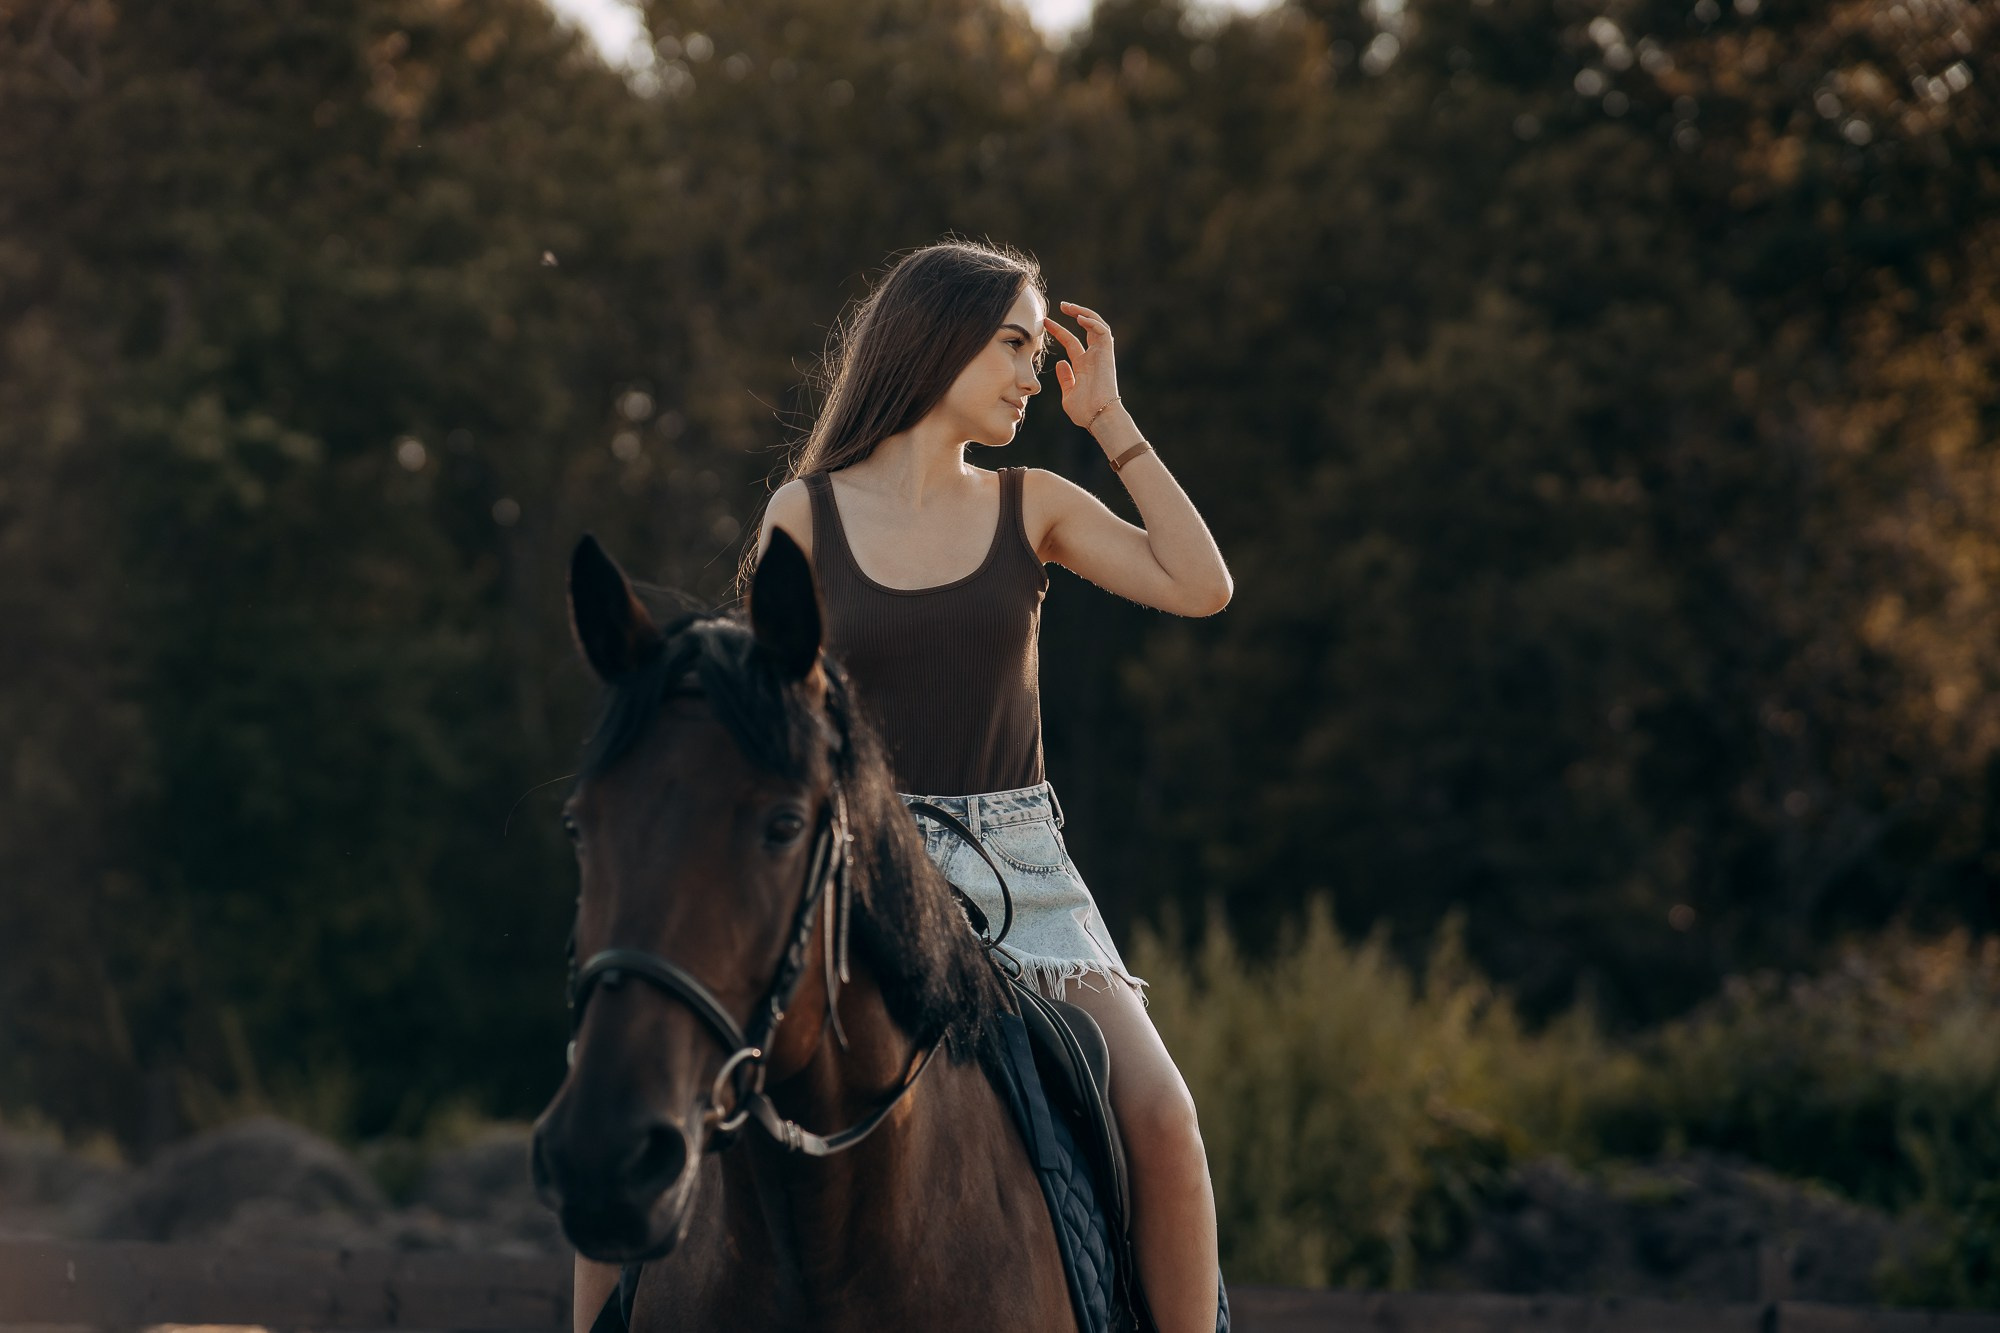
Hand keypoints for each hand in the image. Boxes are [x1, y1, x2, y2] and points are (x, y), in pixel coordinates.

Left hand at [1043, 301, 1122, 430]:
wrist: (1098, 417)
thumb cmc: (1085, 411)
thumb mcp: (1069, 393)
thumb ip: (1065, 378)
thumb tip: (1061, 362)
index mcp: (1083, 365)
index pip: (1070, 341)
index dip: (1058, 330)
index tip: (1045, 322)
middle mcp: (1093, 357)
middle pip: (1086, 328)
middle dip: (1075, 313)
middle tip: (1061, 305)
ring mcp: (1101, 355)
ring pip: (1096, 325)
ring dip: (1084, 313)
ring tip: (1069, 307)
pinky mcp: (1107, 355)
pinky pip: (1103, 332)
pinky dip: (1093, 322)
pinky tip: (1080, 318)